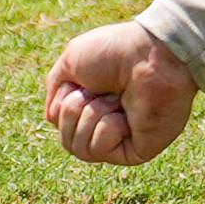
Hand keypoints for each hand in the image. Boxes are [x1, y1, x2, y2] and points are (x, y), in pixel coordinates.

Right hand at [42, 23, 196, 166]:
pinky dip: (107, 129)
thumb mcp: (71, 62)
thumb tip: (52, 118)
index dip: (63, 104)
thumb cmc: (117, 52)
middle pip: (65, 140)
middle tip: (101, 90)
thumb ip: (55, 89)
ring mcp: (122, 139)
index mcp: (93, 102)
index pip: (59, 122)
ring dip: (91, 117)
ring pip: (78, 149)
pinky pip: (99, 151)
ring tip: (117, 99)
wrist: (153, 54)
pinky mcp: (135, 150)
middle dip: (74, 111)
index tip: (81, 84)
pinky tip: (126, 116)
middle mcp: (106, 122)